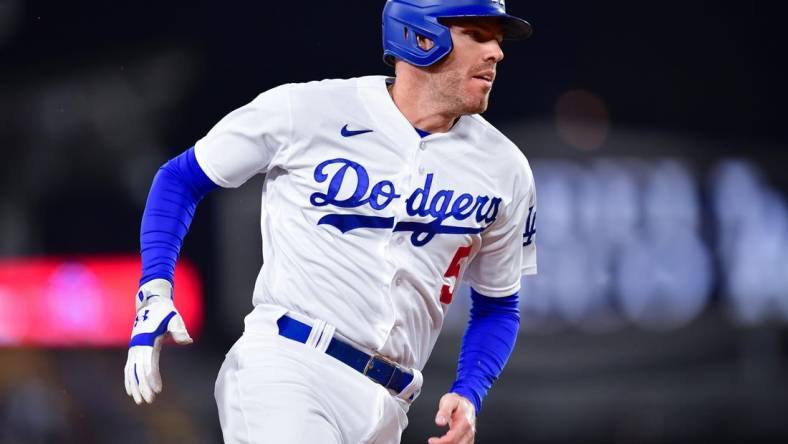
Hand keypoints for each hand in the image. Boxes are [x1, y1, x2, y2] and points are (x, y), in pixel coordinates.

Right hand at [123, 279, 192, 404]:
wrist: (152, 303)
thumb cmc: (165, 312)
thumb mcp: (174, 318)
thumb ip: (180, 329)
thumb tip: (188, 340)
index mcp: (148, 340)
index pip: (149, 363)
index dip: (152, 377)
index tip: (157, 390)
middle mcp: (138, 345)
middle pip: (138, 370)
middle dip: (142, 386)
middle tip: (147, 401)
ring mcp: (134, 348)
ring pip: (132, 371)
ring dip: (135, 386)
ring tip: (139, 401)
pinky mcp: (135, 349)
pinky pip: (130, 367)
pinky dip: (129, 379)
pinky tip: (131, 391)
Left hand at [427, 392, 476, 443]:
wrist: (467, 403)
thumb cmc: (458, 402)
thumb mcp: (449, 401)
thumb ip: (444, 411)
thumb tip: (439, 422)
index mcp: (464, 422)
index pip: (452, 438)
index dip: (440, 442)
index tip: (431, 440)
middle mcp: (468, 431)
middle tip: (433, 441)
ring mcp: (470, 436)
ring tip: (438, 441)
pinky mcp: (469, 439)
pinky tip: (445, 443)